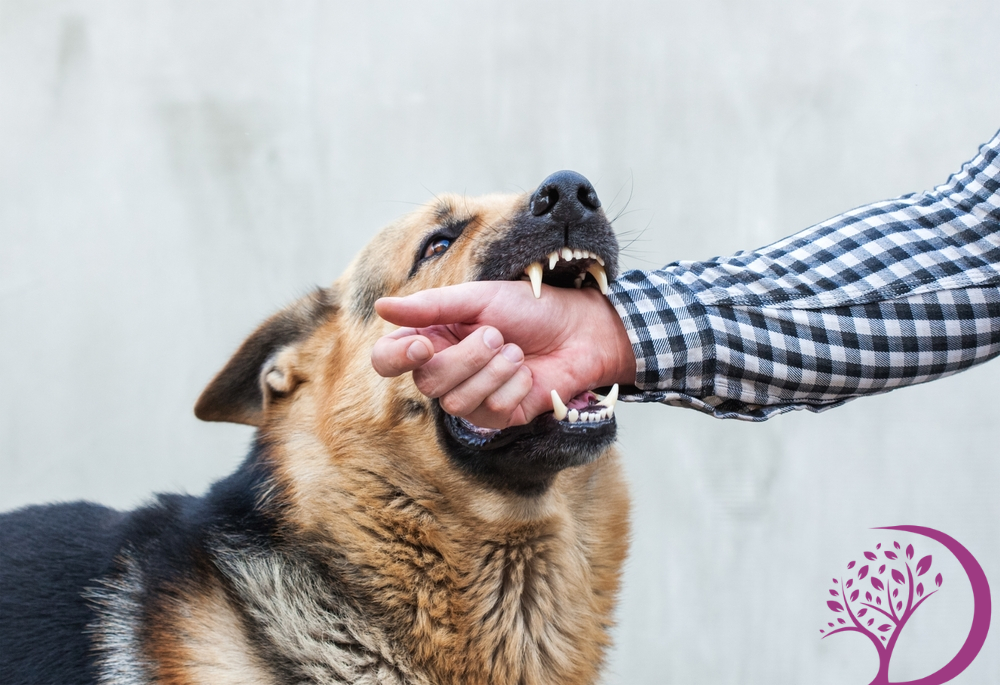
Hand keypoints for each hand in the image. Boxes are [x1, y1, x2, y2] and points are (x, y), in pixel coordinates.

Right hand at [371, 281, 635, 428]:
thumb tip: (381, 306)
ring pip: (457, 402)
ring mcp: (471, 397)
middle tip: (497, 335)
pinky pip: (490, 411)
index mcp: (432, 338)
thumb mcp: (478, 298)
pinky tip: (529, 374)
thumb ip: (430, 306)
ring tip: (516, 353)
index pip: (388, 359)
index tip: (425, 345)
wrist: (579, 330)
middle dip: (466, 358)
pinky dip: (514, 387)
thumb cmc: (529, 308)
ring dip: (494, 372)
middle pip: (427, 383)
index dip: (396, 358)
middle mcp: (445, 371)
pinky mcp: (498, 417)